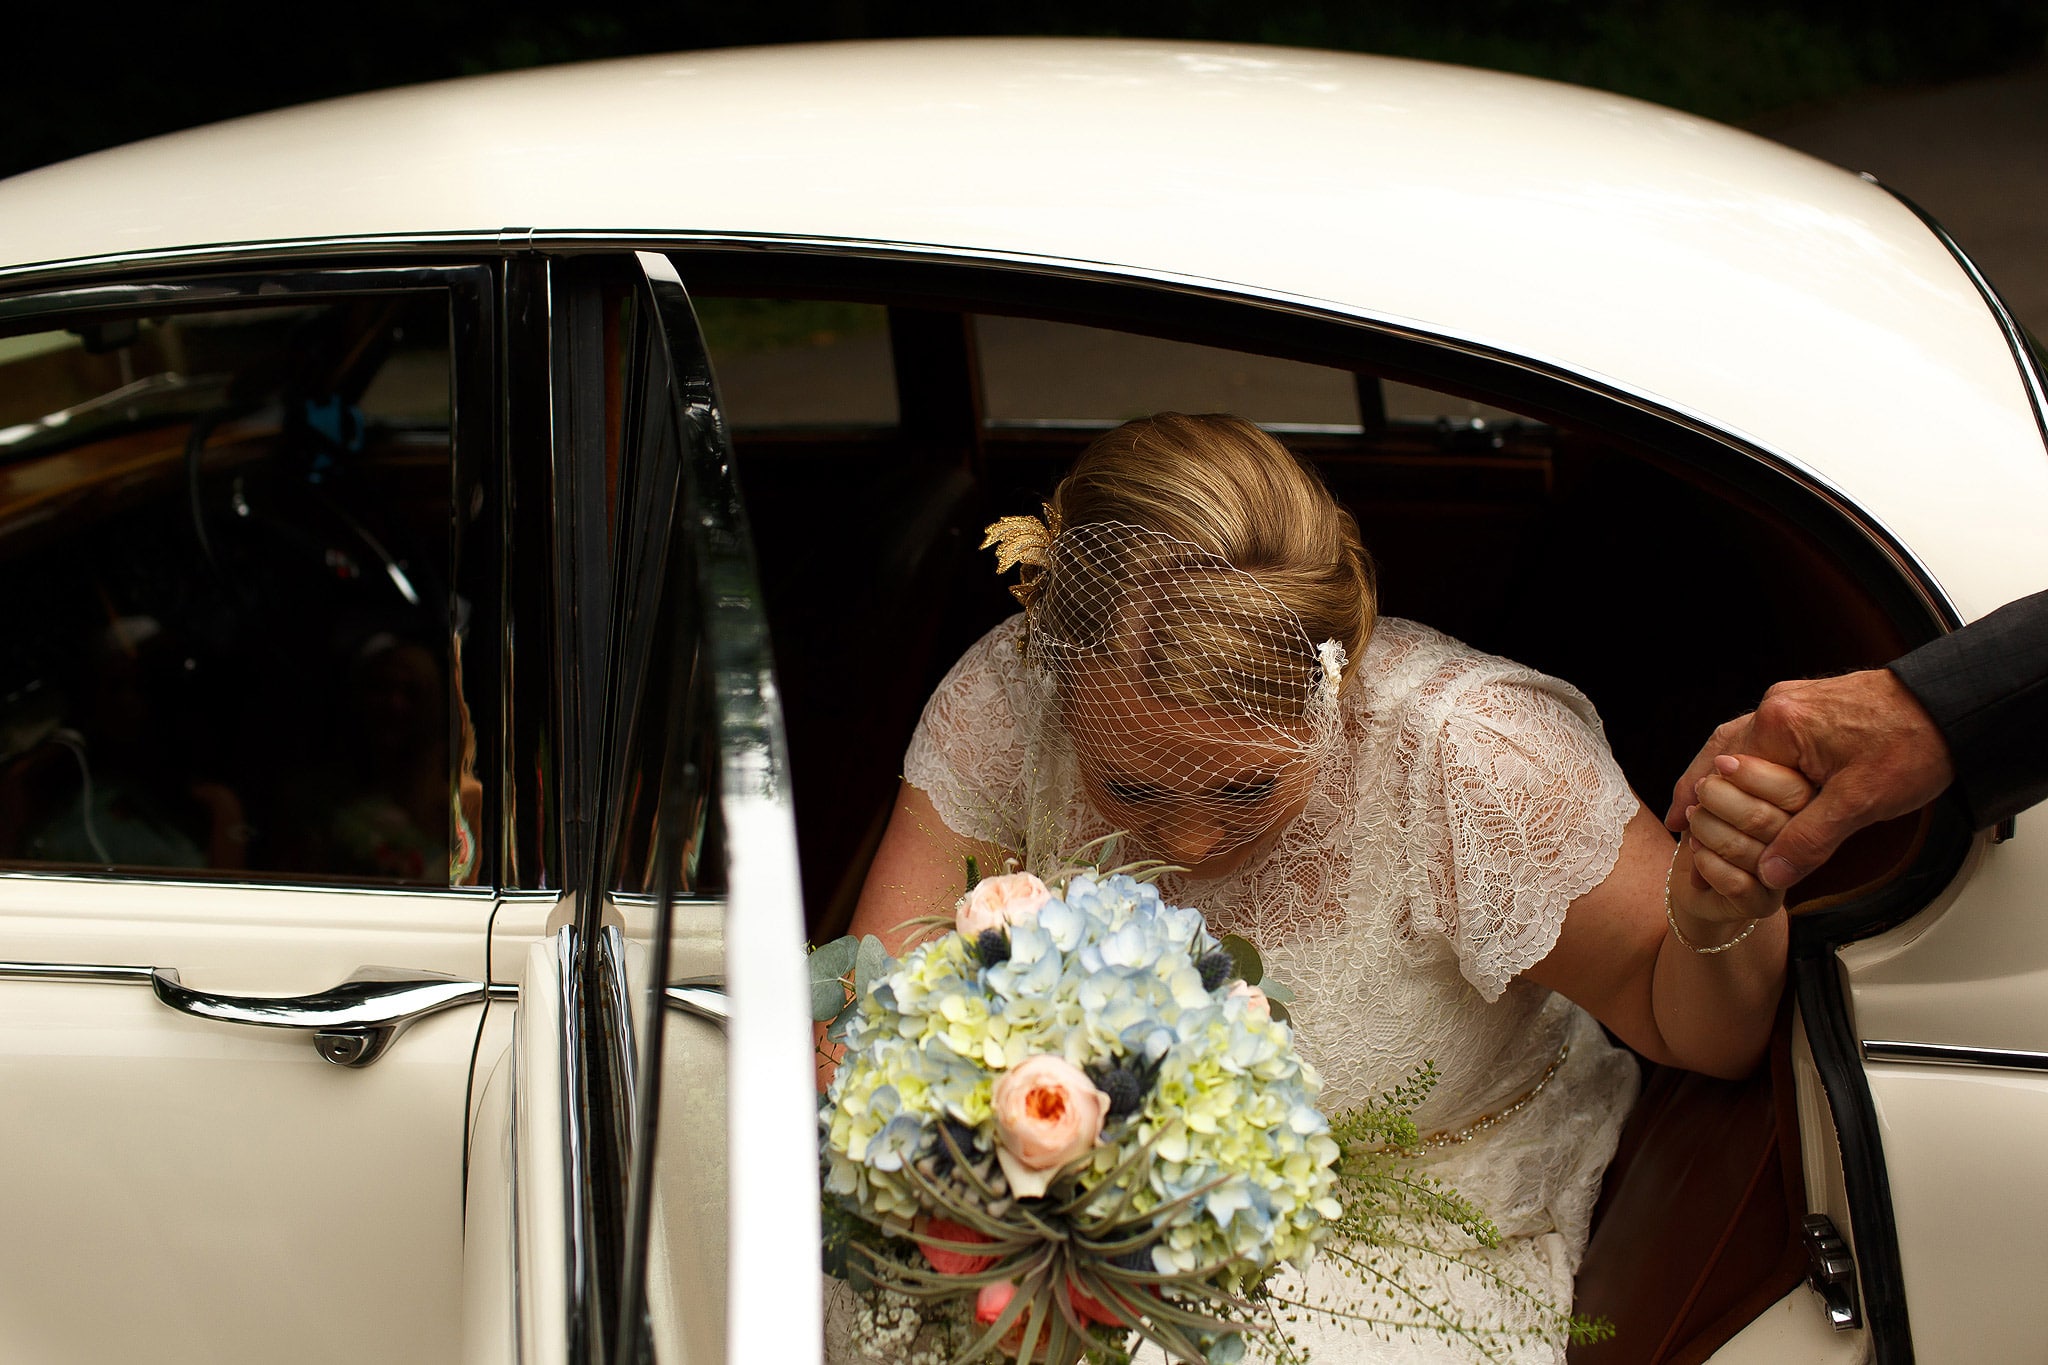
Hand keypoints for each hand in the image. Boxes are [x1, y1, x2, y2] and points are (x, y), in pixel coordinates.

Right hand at [1664, 670, 1953, 890]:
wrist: (1956, 706)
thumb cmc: (1913, 744)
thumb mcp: (1859, 803)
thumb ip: (1808, 840)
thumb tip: (1769, 874)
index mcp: (1778, 725)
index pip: (1722, 774)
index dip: (1704, 810)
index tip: (1688, 838)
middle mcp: (1776, 707)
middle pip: (1719, 753)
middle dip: (1697, 789)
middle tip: (1678, 822)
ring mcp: (1792, 703)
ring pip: (1739, 744)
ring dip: (1718, 775)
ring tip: (1698, 805)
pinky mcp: (1810, 707)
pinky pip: (1763, 738)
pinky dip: (1746, 764)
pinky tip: (1744, 782)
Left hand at [1672, 756, 1811, 937]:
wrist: (1698, 883)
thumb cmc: (1712, 827)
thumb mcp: (1717, 790)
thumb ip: (1721, 774)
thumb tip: (1717, 765)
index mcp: (1802, 811)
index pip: (1793, 790)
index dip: (1753, 774)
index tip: (1723, 764)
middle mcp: (1801, 847)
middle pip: (1767, 819)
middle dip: (1721, 798)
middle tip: (1702, 790)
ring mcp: (1784, 877)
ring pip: (1750, 850)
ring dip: (1708, 829)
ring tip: (1692, 819)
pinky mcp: (1762, 904)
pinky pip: (1737, 883)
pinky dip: (1707, 862)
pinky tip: (1695, 849)